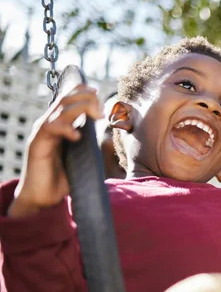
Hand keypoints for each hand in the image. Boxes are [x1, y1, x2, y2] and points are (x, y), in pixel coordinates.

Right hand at [9, 85, 103, 217]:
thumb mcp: (84, 160)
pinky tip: (78, 136)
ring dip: (78, 108)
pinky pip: (49, 129)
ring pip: (58, 111)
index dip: (81, 93)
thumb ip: (94, 148)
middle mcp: (48, 126)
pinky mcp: (37, 146)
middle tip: (100, 101)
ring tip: (96, 114)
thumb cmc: (64, 180)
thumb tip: (112, 140)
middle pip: (64, 100)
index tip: (99, 93)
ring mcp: (41, 135)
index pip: (67, 101)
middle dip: (84, 97)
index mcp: (58, 127)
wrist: (43, 199)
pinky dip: (65, 129)